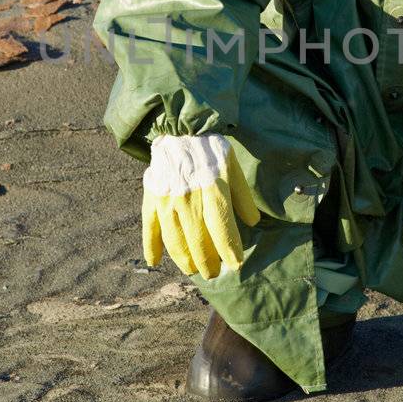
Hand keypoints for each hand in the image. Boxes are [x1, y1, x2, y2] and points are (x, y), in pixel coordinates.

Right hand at [142, 134, 259, 278]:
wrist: (179, 128)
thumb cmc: (210, 149)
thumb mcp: (232, 167)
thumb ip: (242, 196)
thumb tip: (253, 222)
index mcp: (212, 189)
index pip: (222, 228)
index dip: (229, 249)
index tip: (235, 264)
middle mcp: (188, 198)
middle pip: (198, 239)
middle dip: (207, 262)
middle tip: (212, 273)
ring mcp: (167, 199)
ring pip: (174, 239)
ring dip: (184, 259)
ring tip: (193, 269)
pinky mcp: (152, 197)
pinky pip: (149, 227)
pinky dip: (150, 246)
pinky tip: (154, 261)